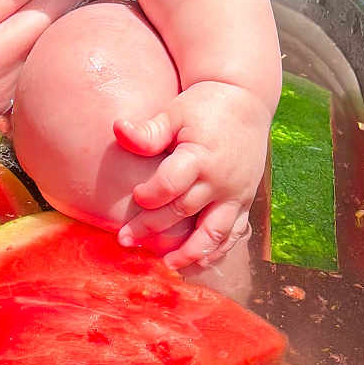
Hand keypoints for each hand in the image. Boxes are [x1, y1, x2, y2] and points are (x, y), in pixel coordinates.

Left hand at [111, 80, 270, 269]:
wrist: (245, 100)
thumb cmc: (203, 105)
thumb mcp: (175, 112)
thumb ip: (150, 131)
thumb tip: (118, 129)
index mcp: (201, 156)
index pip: (172, 184)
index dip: (150, 195)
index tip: (136, 197)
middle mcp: (220, 180)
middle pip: (184, 211)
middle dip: (153, 228)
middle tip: (125, 240)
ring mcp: (236, 194)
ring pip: (214, 233)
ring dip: (190, 252)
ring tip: (167, 264)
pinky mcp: (245, 201)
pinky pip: (233, 233)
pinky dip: (217, 250)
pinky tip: (197, 262)